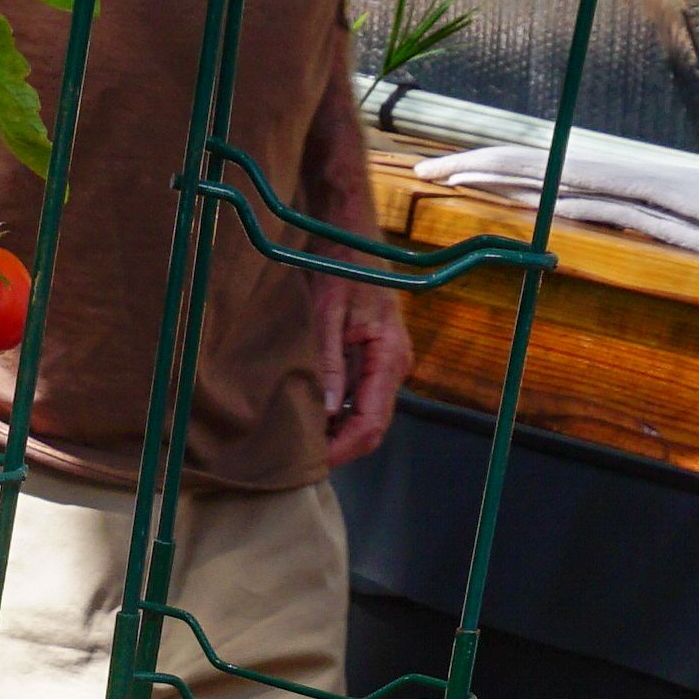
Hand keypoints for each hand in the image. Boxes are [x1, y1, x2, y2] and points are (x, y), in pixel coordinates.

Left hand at [314, 275, 412, 470]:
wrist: (353, 236)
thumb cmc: (342, 266)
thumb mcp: (328, 312)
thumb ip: (330, 362)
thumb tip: (326, 411)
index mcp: (390, 357)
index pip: (371, 423)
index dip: (343, 448)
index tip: (312, 462)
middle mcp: (396, 366)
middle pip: (373, 428)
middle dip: (341, 449)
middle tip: (302, 461)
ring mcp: (389, 365)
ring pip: (369, 418)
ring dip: (340, 435)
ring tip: (304, 444)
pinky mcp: (377, 361)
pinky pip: (363, 401)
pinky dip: (341, 416)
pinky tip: (315, 419)